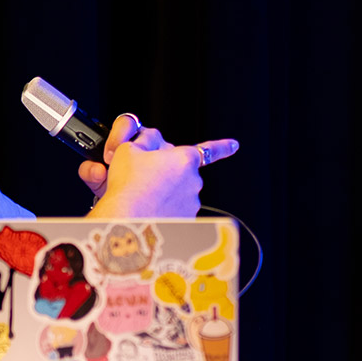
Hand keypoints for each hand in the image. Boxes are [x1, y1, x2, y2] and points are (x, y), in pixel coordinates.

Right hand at [83, 113, 238, 217]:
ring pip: (180, 193)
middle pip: (184, 172)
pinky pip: (177, 211)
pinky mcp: (187, 221)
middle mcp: (194, 181)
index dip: (222, 146)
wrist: (127, 222)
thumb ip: (147, 139)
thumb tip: (153, 139)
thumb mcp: (129, 150)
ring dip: (166, 193)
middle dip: (169, 174)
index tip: (234, 145)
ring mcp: (192, 203)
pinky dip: (165, 211)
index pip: (208, 149)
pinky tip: (149, 212)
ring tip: (143, 198)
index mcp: (184, 159)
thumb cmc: (128, 185)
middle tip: (145, 179)